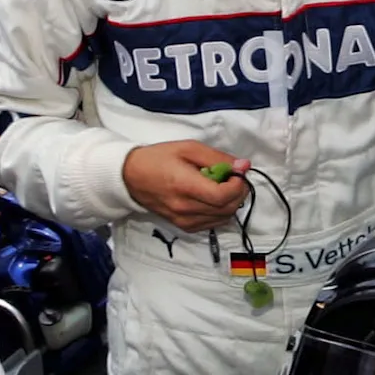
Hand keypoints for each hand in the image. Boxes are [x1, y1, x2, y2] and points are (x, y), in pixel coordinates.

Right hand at [122, 140, 249, 230]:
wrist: (131, 177)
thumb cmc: (159, 158)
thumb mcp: (188, 148)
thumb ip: (217, 158)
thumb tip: (243, 166)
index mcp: (185, 186)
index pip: (222, 196)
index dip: (238, 185)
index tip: (238, 172)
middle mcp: (185, 209)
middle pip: (227, 209)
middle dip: (239, 193)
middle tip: (235, 177)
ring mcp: (184, 221)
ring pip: (223, 218)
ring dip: (232, 202)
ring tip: (224, 186)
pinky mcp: (184, 227)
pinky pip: (213, 223)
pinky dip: (221, 212)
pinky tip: (214, 198)